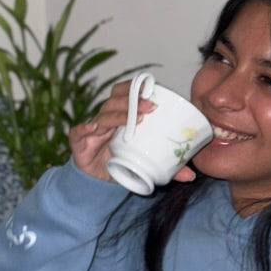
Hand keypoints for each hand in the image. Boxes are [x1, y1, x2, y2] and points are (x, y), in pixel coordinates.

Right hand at [68, 80, 196, 184]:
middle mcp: (107, 119)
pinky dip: (85, 128)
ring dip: (118, 114)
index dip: (137, 89)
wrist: (97, 181)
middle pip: (115, 99)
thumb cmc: (121, 164)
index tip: (154, 91)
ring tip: (134, 119)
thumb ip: (167, 168)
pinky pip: (80, 131)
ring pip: (103, 114)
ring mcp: (93, 129)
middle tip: (150, 107)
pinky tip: (94, 128)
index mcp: (122, 117)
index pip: (126, 93)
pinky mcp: (80, 141)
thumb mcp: (146, 165)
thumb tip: (190, 177)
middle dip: (132, 100)